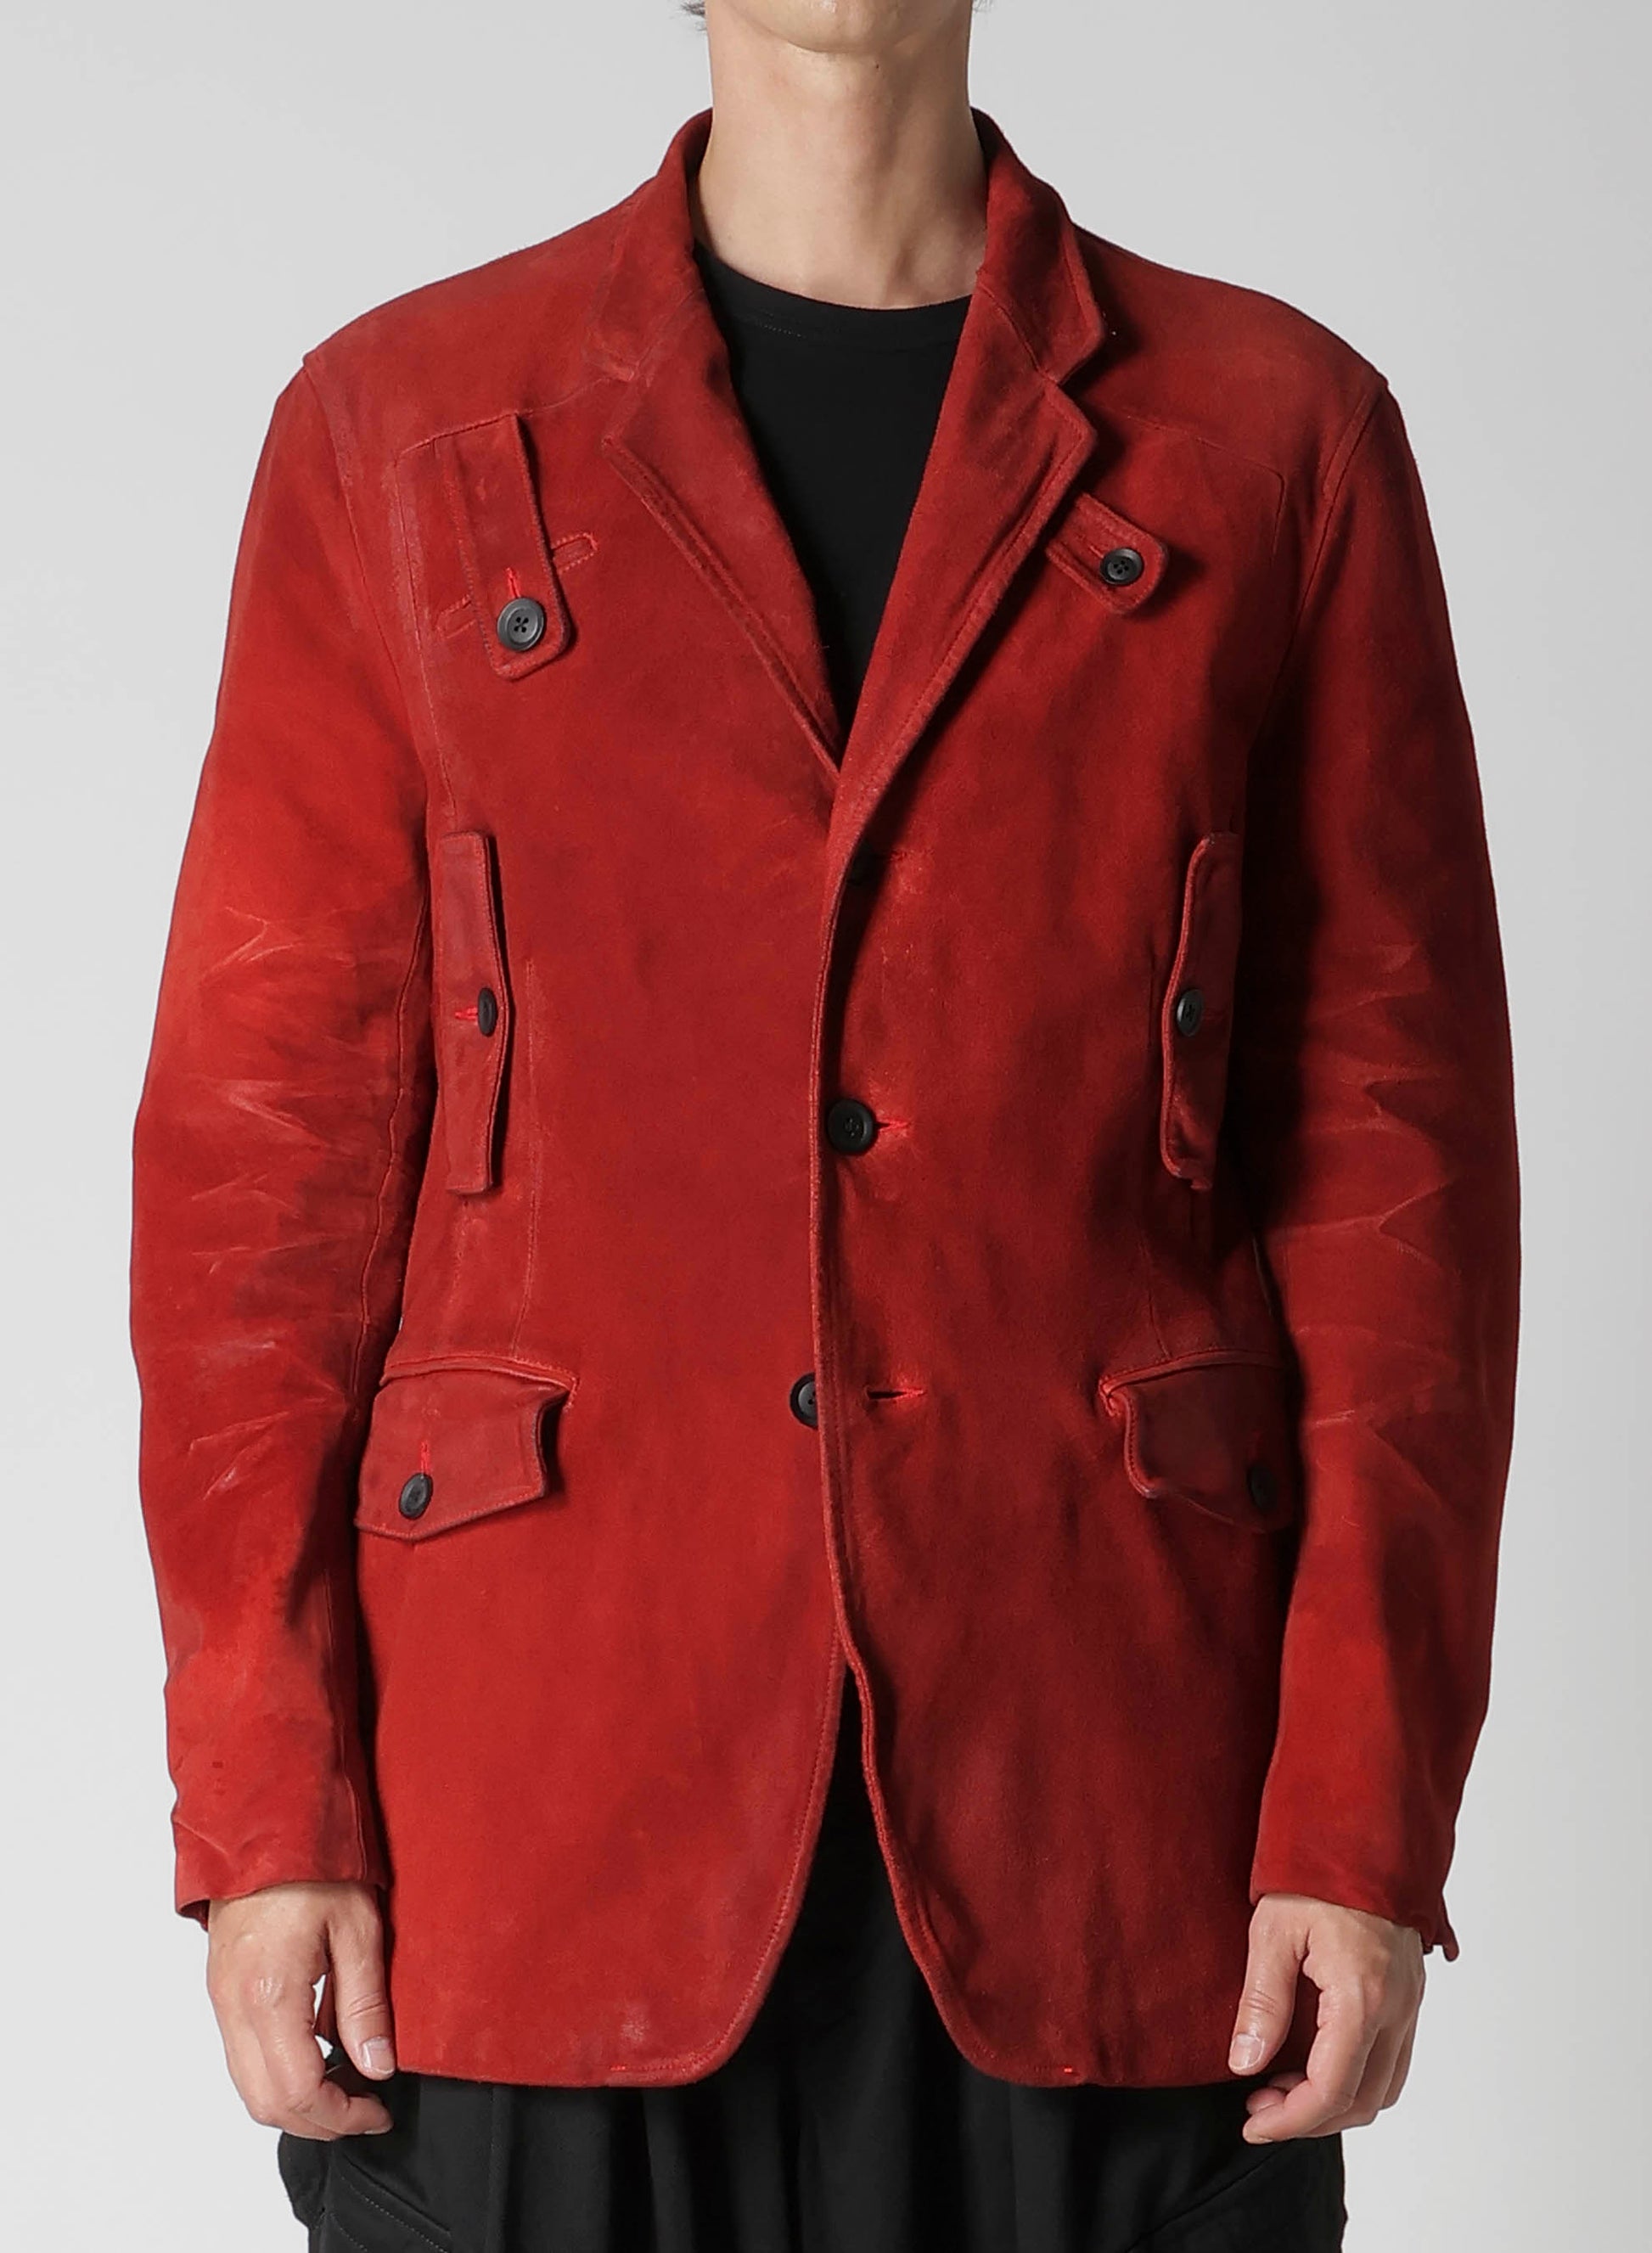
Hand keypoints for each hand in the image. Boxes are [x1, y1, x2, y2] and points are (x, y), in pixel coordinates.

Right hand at [206, 1880, 396, 2138]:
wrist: (264, 1818)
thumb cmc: (314, 1861)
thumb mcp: (358, 1928)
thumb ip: (366, 2004)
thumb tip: (378, 2067)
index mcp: (270, 1995)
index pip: (299, 2092)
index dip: (342, 2116)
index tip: (378, 2112)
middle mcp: (234, 2006)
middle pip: (266, 2103)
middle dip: (318, 2121)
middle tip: (365, 2109)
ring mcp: (222, 1999)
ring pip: (249, 2085)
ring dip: (295, 2101)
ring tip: (348, 2084)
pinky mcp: (222, 1988)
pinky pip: (243, 2055)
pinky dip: (278, 2071)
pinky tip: (319, 2049)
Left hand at [1227, 1891, 1423, 2141]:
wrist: (1364, 1832)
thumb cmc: (1316, 1874)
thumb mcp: (1273, 1932)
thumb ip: (1262, 2002)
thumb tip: (1245, 2065)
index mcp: (1362, 1997)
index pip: (1331, 2089)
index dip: (1290, 2120)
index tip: (1252, 2123)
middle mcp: (1398, 2009)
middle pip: (1362, 2100)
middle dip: (1309, 2117)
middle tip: (1258, 2105)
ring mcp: (1411, 2004)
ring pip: (1383, 2087)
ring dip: (1335, 2102)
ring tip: (1281, 2086)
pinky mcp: (1411, 1995)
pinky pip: (1393, 2061)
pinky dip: (1356, 2078)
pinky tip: (1313, 2060)